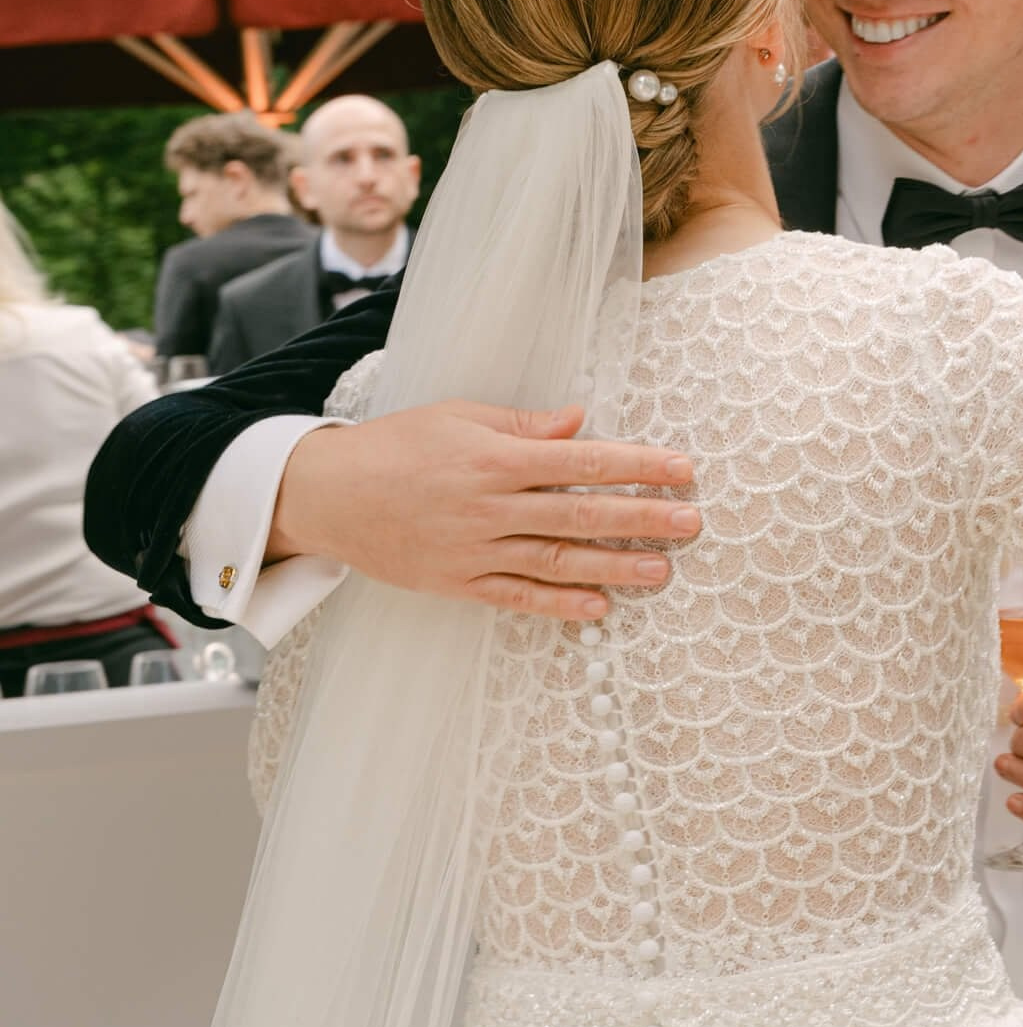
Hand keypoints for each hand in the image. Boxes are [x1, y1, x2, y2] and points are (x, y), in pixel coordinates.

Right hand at [270, 402, 701, 618]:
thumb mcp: (459, 418)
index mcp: (495, 459)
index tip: (682, 469)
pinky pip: (517, 598)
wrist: (327, 494)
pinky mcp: (458, 583)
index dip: (637, 465)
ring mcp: (474, 550)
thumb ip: (524, 426)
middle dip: (641, 519)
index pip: (582, 461)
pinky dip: (559, 605)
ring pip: (556, 562)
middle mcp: (489, 508)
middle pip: (580, 515)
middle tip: (692, 523)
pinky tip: (599, 608)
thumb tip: (581, 421)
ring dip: (613, 567)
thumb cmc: (397, 446)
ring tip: (661, 571)